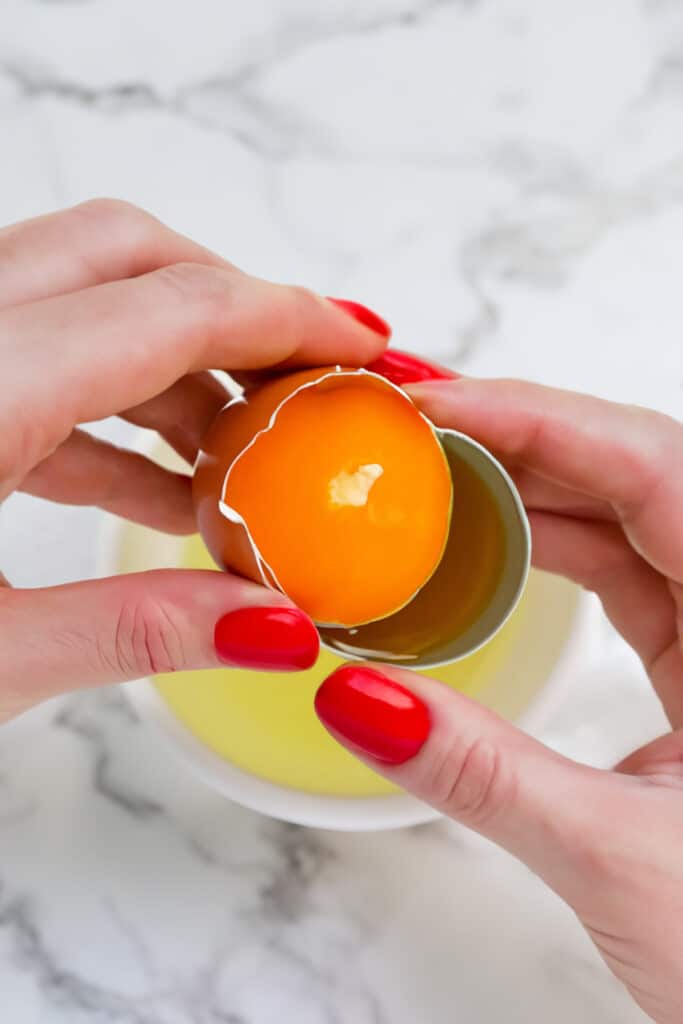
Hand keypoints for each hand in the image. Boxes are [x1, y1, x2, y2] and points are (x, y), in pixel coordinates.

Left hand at [0, 199, 387, 720]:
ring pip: (76, 295)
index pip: (170, 308)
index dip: (287, 320)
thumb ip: (133, 631)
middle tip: (307, 389)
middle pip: (124, 254)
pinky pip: (30, 354)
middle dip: (232, 308)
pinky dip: (103, 403)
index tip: (363, 348)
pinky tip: (156, 485)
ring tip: (242, 461)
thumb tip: (277, 628)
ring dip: (170, 364)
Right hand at [315, 365, 682, 1023]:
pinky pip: (619, 565)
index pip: (653, 467)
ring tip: (426, 477)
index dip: (538, 419)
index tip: (433, 408)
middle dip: (516, 438)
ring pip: (622, 515)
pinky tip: (479, 543)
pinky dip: (544, 544)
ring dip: (524, 488)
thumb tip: (355, 698)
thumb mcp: (617, 857)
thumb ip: (480, 774)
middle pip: (631, 470)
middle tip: (406, 432)